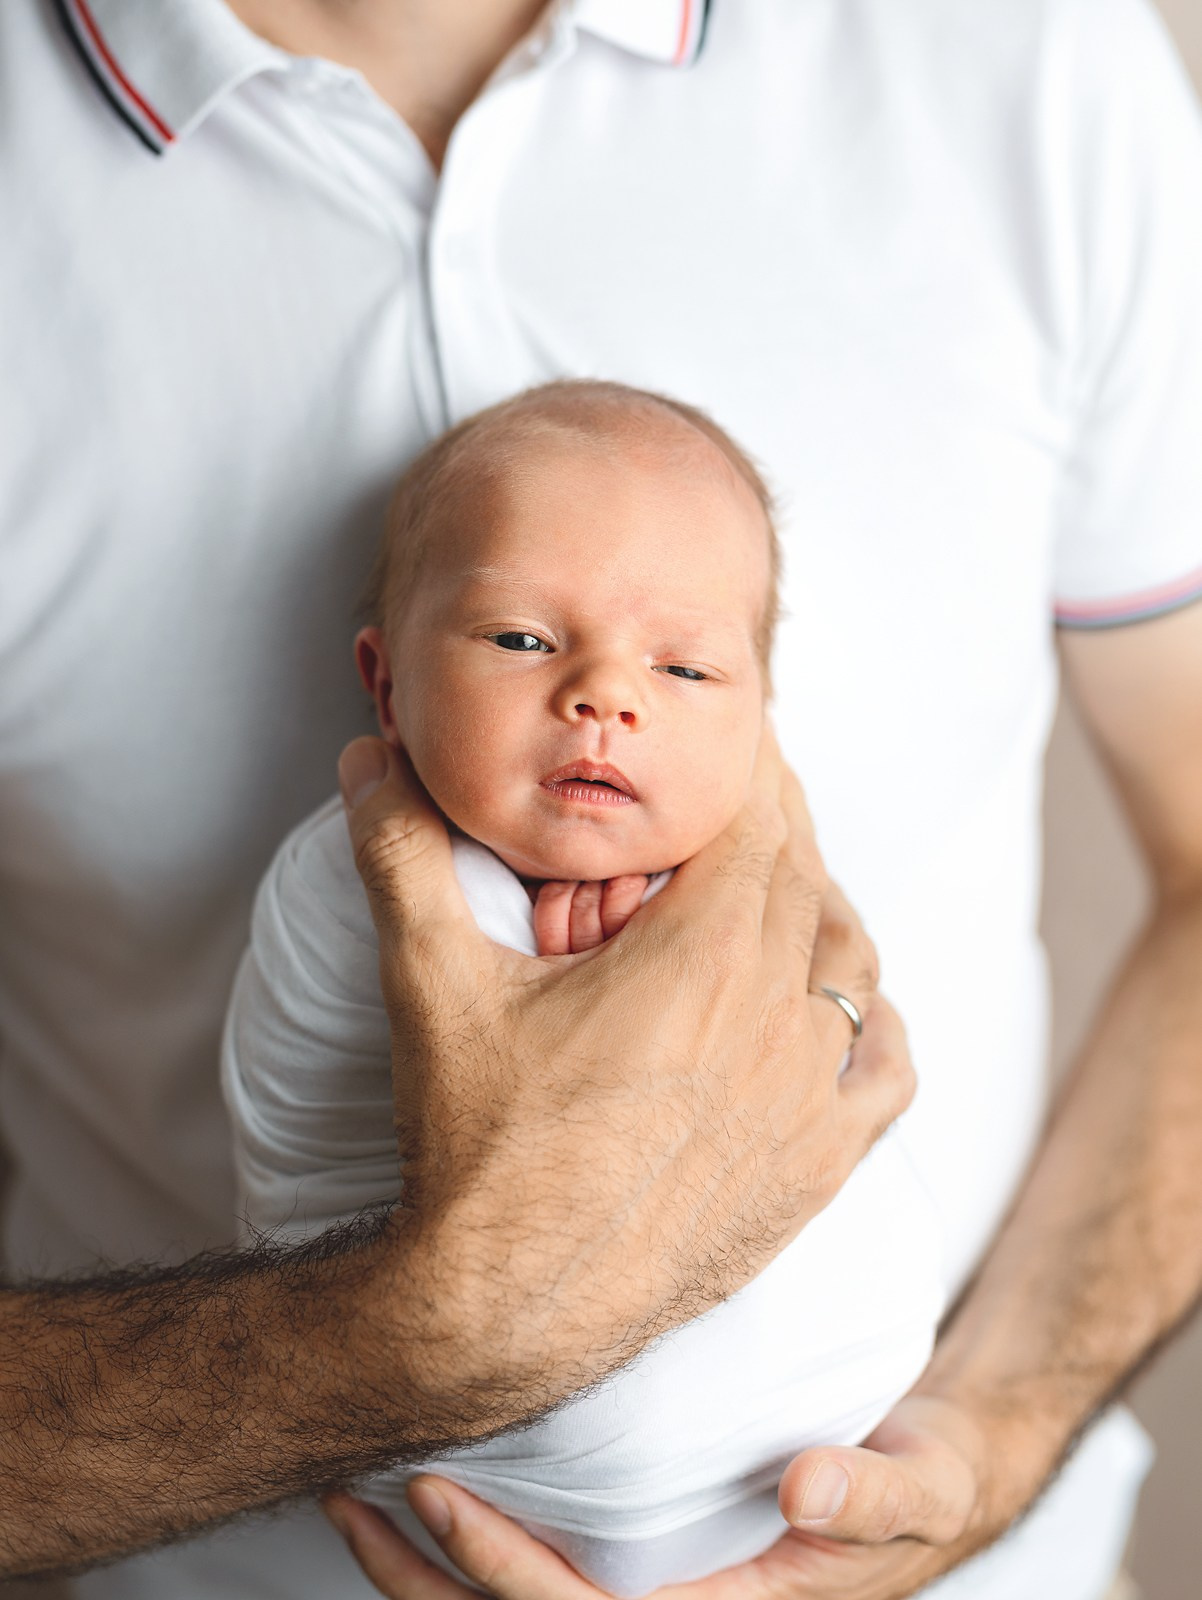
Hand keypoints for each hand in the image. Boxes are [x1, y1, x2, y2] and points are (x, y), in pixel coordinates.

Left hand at [324, 1395, 1009, 1599]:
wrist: (928, 1471)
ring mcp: (660, 1591)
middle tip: (356, 1500)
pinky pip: (544, 1569)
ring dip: (429, 1574)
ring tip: (356, 1504)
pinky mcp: (650, 1556)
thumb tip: (809, 1483)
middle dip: (429, 1582)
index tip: (436, 1497)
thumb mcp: (928, 1485)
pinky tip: (429, 1496)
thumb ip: (877, 1493)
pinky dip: (472, 1548)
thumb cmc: (923, 1480)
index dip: (503, 1571)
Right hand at [338, 726, 912, 1423]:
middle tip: (737, 803)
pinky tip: (842, 1013)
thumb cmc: (475, 1148)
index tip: (728, 745)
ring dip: (822, 912)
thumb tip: (366, 757)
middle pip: (806, 879)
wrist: (506, 1308)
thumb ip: (399, 852)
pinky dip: (874, 1024)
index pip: (759, 819)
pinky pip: (887, 1072)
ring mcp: (805, 1099)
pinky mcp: (815, 1169)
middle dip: (775, 826)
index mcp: (700, 959)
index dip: (748, 770)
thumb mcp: (430, 982)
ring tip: (777, 892)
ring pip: (853, 965)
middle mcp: (773, 1020)